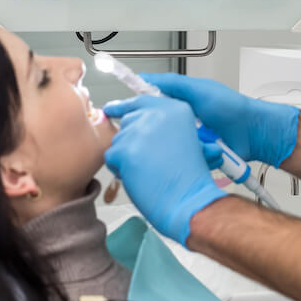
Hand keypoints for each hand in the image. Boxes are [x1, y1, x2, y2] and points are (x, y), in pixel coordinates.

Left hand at [104, 96, 226, 245]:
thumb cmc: (188, 176)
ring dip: (127, 156)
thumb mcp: (184, 138)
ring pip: (118, 140)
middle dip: (131, 140)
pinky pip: (111, 156)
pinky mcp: (125, 149)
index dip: (125, 106)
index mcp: (175, 109)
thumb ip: (160, 126)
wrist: (188, 199)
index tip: (112, 108)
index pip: (141, 101)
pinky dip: (120, 168)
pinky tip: (138, 176)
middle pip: (128, 122)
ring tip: (148, 169)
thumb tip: (131, 121)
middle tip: (146, 159)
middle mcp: (156, 114)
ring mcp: (139, 131)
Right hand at [138, 73, 299, 167]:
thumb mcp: (199, 89)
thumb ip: (172, 83)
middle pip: (156, 128)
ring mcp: (189, 138)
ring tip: (195, 141)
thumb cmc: (232, 107)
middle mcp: (182, 119)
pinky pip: (183, 158)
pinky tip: (201, 152)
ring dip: (178, 146)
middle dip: (159, 133)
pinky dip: (190, 157)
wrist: (254, 133)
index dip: (137, 109)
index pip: (151, 103)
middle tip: (167, 132)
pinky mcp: (196, 154)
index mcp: (180, 101)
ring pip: (168, 146)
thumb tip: (145, 78)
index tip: (122, 113)